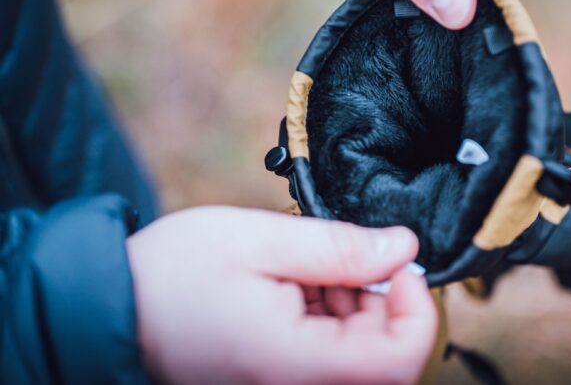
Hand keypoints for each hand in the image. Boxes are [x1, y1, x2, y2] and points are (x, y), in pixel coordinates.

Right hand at [127, 207, 436, 383]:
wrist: (110, 310)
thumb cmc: (172, 276)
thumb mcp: (259, 242)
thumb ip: (340, 247)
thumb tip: (405, 246)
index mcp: (295, 366)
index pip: (400, 361)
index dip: (417, 309)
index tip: (398, 263)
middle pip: (384, 356)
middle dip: (377, 298)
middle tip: (334, 255)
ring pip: (360, 355)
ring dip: (351, 305)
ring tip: (302, 269)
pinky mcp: (277, 382)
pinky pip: (330, 357)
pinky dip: (328, 318)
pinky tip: (294, 288)